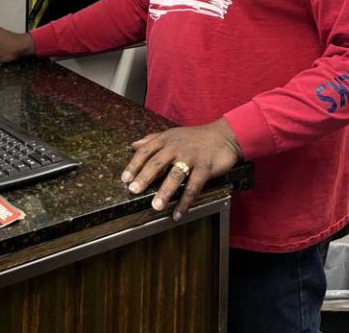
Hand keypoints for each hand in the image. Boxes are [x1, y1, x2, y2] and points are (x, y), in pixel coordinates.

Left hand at [120, 118, 240, 220]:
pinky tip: (178, 213)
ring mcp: (191, 157)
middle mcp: (177, 147)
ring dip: (165, 191)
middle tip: (133, 190)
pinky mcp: (205, 168)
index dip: (134, 165)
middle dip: (144, 177)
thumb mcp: (172, 135)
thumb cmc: (195, 137)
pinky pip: (193, 186)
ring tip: (156, 206)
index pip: (146, 150)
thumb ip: (152, 140)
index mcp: (166, 139)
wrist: (223, 136)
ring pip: (175, 175)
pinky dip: (185, 201)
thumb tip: (133, 145)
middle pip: (157, 162)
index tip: (125, 179)